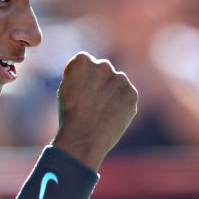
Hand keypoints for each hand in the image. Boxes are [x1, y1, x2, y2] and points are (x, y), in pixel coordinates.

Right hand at [52, 52, 137, 170]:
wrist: (84, 137)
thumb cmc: (70, 115)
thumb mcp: (67, 88)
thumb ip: (80, 75)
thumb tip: (92, 74)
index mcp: (82, 61)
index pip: (85, 61)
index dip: (82, 77)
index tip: (79, 91)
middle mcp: (103, 65)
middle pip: (103, 69)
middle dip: (99, 82)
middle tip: (92, 103)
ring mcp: (120, 78)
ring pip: (117, 82)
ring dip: (112, 91)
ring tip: (101, 111)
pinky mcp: (132, 93)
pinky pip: (126, 94)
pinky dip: (121, 103)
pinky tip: (111, 115)